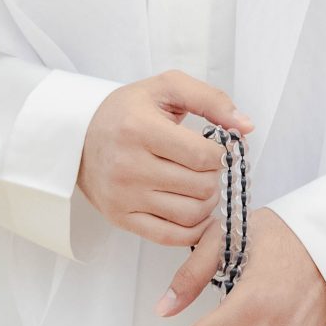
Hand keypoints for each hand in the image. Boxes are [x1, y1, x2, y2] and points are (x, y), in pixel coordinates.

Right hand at [77, 72, 252, 245]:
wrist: (79, 136)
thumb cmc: (127, 111)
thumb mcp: (166, 88)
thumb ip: (211, 100)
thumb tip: (246, 127)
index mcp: (140, 129)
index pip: (204, 156)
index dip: (220, 155)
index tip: (214, 149)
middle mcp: (129, 166)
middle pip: (201, 187)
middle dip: (213, 177)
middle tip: (205, 167)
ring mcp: (124, 196)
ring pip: (191, 214)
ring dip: (206, 202)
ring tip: (198, 186)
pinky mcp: (121, 218)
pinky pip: (171, 237)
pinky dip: (193, 229)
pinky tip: (194, 212)